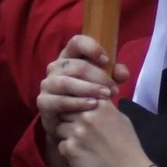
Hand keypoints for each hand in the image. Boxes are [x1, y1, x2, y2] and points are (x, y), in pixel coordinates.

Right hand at [35, 35, 127, 166]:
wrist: (72, 123)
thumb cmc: (88, 97)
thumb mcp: (103, 83)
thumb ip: (114, 75)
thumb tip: (123, 73)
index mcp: (69, 56)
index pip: (77, 42)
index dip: (91, 48)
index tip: (106, 60)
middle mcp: (55, 67)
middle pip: (76, 65)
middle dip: (98, 76)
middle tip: (113, 89)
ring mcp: (47, 84)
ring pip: (67, 82)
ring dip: (89, 89)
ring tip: (106, 97)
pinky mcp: (43, 102)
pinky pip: (60, 100)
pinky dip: (77, 103)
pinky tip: (92, 106)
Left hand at [54, 101, 149, 166]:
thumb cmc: (128, 146)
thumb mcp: (121, 118)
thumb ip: (104, 107)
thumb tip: (91, 101)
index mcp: (101, 104)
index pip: (77, 96)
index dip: (76, 106)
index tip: (78, 114)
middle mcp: (87, 115)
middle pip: (65, 111)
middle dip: (69, 120)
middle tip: (79, 131)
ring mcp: (77, 131)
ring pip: (59, 127)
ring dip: (66, 135)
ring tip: (81, 145)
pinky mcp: (70, 149)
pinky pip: (60, 145)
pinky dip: (68, 151)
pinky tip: (81, 156)